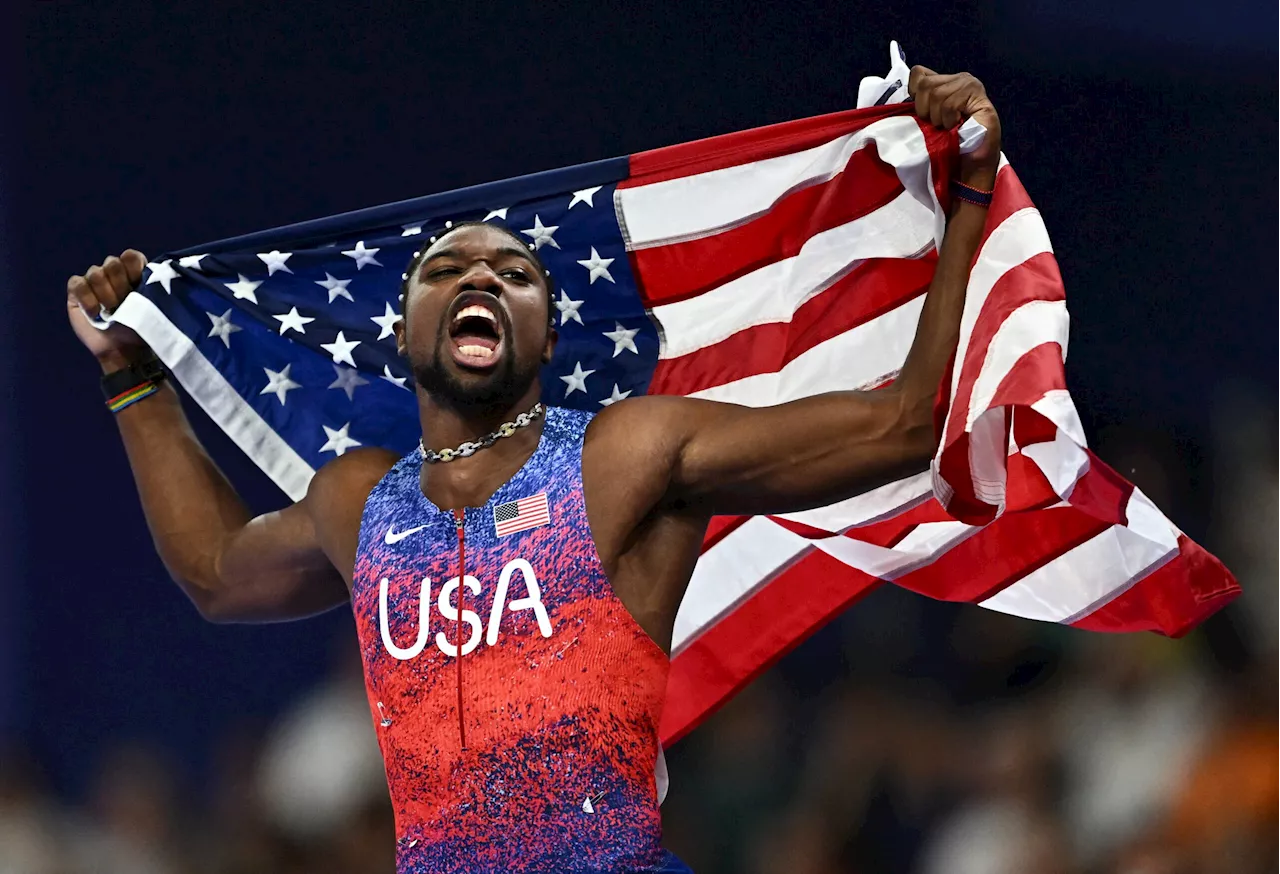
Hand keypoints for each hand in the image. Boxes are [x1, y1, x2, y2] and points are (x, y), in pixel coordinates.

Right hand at [67, 249, 149, 370]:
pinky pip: (77, 283)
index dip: (133, 268)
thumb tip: (154, 273)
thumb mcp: (152, 306)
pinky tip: (94, 312)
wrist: (122, 348)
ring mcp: (94, 281)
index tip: (138, 286)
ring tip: (110, 312)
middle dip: (120, 285)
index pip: (131, 256)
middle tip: (124, 304)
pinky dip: (86, 297)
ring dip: (104, 294)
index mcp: (134, 273)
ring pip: (95, 273)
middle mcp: (113, 274)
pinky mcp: (77, 292)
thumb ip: (150, 285)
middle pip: (112, 262)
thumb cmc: (139, 328)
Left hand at [907, 66, 1001, 181]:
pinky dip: (949, 121)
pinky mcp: (979, 97)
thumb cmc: (947, 142)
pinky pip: (949, 105)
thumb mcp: (927, 120)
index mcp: (944, 81)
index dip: (915, 95)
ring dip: (938, 118)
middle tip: (937, 125)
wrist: (970, 163)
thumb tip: (902, 99)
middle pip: (926, 84)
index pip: (918, 73)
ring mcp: (971, 85)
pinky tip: (957, 127)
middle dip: (925, 110)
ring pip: (937, 94)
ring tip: (948, 127)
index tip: (923, 114)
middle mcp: (959, 78)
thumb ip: (919, 103)